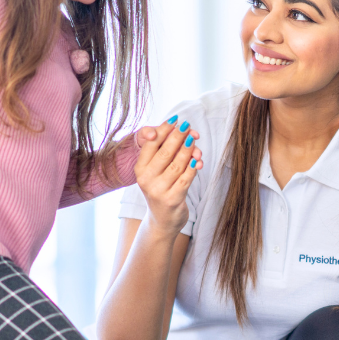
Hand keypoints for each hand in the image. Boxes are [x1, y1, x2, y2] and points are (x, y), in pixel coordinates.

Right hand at [134, 117, 202, 235]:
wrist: (162, 219)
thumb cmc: (161, 188)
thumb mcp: (156, 171)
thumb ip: (164, 151)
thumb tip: (183, 131)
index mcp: (140, 168)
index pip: (151, 144)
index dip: (164, 130)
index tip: (175, 120)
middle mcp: (146, 179)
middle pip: (165, 152)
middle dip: (178, 136)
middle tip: (188, 126)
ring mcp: (158, 190)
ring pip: (178, 164)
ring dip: (189, 151)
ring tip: (195, 141)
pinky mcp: (172, 199)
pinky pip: (186, 179)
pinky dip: (194, 168)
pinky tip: (198, 161)